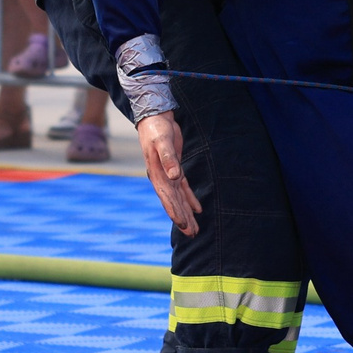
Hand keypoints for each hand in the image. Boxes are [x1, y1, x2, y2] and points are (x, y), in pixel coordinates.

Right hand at [137, 112, 202, 234]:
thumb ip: (169, 159)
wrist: (154, 118)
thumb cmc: (157, 129)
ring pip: (179, 198)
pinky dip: (190, 199)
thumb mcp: (163, 142)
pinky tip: (198, 210)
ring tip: (194, 229)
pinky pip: (183, 188)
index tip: (183, 225)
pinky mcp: (175, 168)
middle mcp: (162, 178)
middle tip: (192, 234)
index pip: (167, 197)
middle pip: (173, 202)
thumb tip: (175, 176)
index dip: (175, 211)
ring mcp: (168, 175)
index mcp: (157, 174)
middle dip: (182, 219)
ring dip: (186, 213)